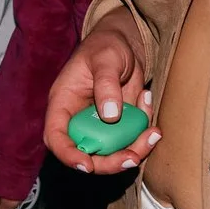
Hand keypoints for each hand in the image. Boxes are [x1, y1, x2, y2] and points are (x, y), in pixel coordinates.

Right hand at [42, 9, 154, 173]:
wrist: (125, 44)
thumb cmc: (106, 46)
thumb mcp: (105, 58)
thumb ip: (106, 83)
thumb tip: (110, 115)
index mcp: (63, 104)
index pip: (56, 137)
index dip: (68, 155)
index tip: (87, 164)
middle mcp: (79, 121)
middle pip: (87, 154)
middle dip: (110, 162)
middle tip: (133, 157)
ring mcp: (100, 126)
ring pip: (113, 153)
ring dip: (135, 149)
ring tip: (152, 132)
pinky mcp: (120, 126)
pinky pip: (131, 140)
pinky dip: (144, 130)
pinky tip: (147, 99)